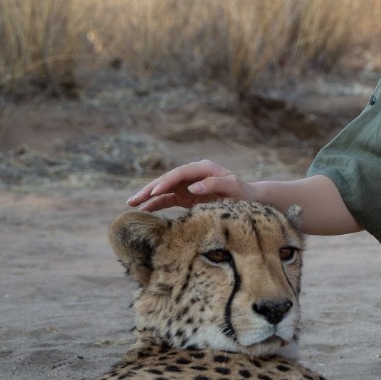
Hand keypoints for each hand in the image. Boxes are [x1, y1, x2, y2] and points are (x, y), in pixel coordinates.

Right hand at [128, 159, 248, 211]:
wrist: (248, 201)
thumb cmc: (243, 194)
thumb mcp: (234, 188)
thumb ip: (215, 185)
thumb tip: (193, 188)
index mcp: (203, 168)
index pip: (180, 173)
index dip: (166, 181)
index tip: (155, 192)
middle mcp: (192, 175)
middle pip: (167, 179)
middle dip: (150, 189)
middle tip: (135, 199)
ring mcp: (187, 186)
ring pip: (163, 189)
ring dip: (147, 196)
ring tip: (131, 204)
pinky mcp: (185, 197)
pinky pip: (167, 200)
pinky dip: (155, 205)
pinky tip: (143, 211)